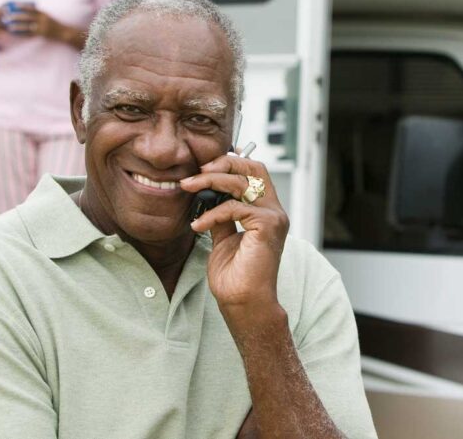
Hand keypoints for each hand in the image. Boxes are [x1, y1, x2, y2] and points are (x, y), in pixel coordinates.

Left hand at [1, 4, 62, 39]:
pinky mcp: (42, 34)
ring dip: (17, 26)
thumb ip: (37, 13)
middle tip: (7, 16)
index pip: (31, 8)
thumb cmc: (53, 24)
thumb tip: (26, 9)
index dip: (21, 6)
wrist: (63, 32)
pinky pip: (30, 34)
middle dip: (16, 16)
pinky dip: (22, 34)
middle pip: (27, 17)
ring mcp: (42, 27)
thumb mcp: (46, 16)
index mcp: (43, 13)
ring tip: (8, 26)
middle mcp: (42, 19)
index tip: (13, 5)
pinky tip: (16, 34)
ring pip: (27, 26)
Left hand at [183, 155, 288, 315]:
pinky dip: (211, 213)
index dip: (233, 160)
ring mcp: (274, 217)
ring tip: (188, 187)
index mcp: (267, 211)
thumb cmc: (235, 277)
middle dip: (223, 163)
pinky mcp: (267, 226)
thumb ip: (221, 214)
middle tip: (196, 172)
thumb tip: (207, 195)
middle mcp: (274, 210)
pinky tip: (198, 225)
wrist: (243, 303)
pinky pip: (235, 207)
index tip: (206, 164)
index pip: (255, 171)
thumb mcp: (223, 237)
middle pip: (254, 167)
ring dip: (210, 181)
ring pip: (242, 181)